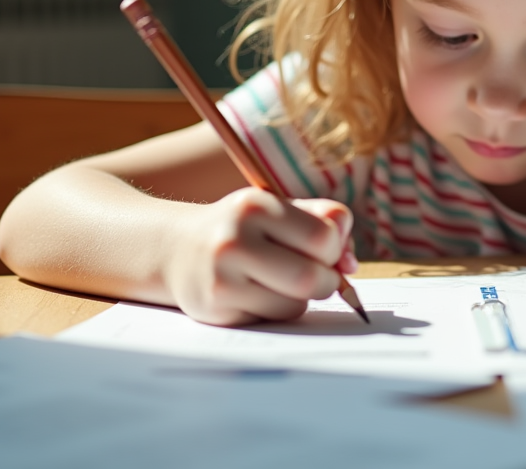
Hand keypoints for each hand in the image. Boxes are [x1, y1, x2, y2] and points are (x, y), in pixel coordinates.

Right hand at [163, 188, 354, 326]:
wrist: (176, 249)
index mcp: (255, 206)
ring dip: (301, 297)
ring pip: (294, 304)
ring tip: (280, 280)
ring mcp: (222, 279)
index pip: (323, 237)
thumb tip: (350, 263)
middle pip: (311, 278)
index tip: (323, 248)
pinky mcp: (217, 311)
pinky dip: (277, 310)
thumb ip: (323, 220)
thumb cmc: (241, 227)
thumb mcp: (278, 208)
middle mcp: (234, 241)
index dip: (334, 248)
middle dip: (326, 281)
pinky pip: (273, 320)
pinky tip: (257, 292)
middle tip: (317, 274)